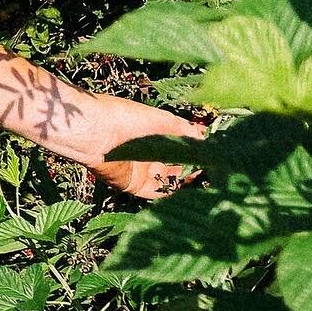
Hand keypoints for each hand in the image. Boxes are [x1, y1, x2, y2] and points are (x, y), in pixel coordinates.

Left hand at [62, 92, 208, 199]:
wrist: (94, 130)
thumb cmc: (124, 117)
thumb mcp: (160, 119)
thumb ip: (184, 129)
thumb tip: (206, 137)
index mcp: (152, 136)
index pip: (180, 147)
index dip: (196, 150)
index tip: (215, 153)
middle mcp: (147, 155)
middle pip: (176, 165)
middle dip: (195, 167)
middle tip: (216, 169)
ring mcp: (141, 171)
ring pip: (169, 180)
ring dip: (187, 181)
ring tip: (208, 178)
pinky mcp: (133, 185)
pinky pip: (157, 193)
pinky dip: (173, 192)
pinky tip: (190, 188)